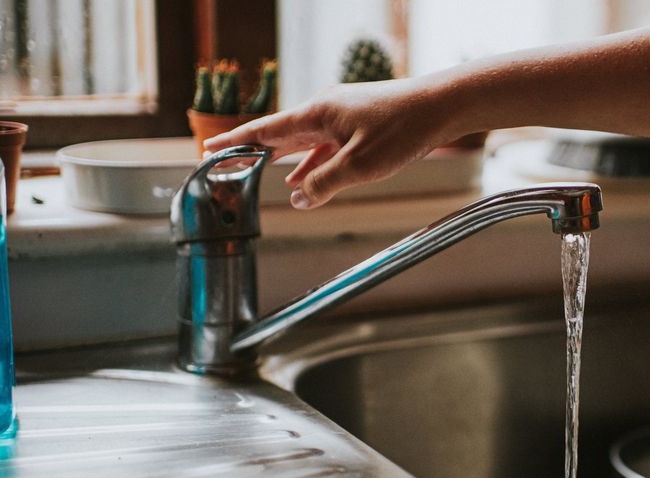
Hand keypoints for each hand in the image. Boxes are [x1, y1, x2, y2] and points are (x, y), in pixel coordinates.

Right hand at [204, 77, 459, 208]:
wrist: (441, 107)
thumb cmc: (403, 130)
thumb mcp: (360, 165)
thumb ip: (325, 183)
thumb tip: (299, 198)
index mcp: (315, 114)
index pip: (264, 130)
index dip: (235, 142)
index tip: (209, 151)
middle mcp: (323, 111)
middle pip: (278, 134)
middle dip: (251, 151)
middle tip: (224, 163)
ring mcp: (341, 116)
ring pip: (302, 142)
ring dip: (281, 161)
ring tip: (258, 176)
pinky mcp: (358, 124)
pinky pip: (324, 146)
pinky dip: (310, 163)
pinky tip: (304, 179)